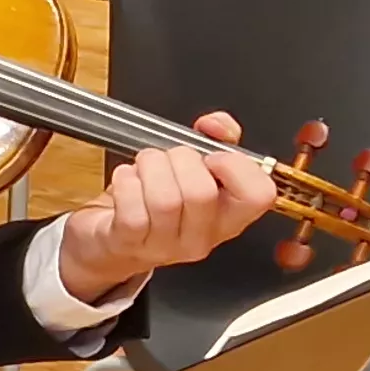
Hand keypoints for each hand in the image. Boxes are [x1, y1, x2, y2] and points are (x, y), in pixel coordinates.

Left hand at [57, 111, 279, 301]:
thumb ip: (214, 138)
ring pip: (164, 199)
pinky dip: (126, 181)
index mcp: (228, 216)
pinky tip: (126, 179)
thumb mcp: (192, 166)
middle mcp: (202, 237)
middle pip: (202, 192)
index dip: (236, 166)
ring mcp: (166, 245)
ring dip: (149, 167)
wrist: (110, 237)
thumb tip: (217, 125)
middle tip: (168, 158)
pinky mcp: (130, 243)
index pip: (259, 195)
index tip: (212, 155)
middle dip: (179, 158)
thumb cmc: (154, 199)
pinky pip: (132, 207)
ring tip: (144, 166)